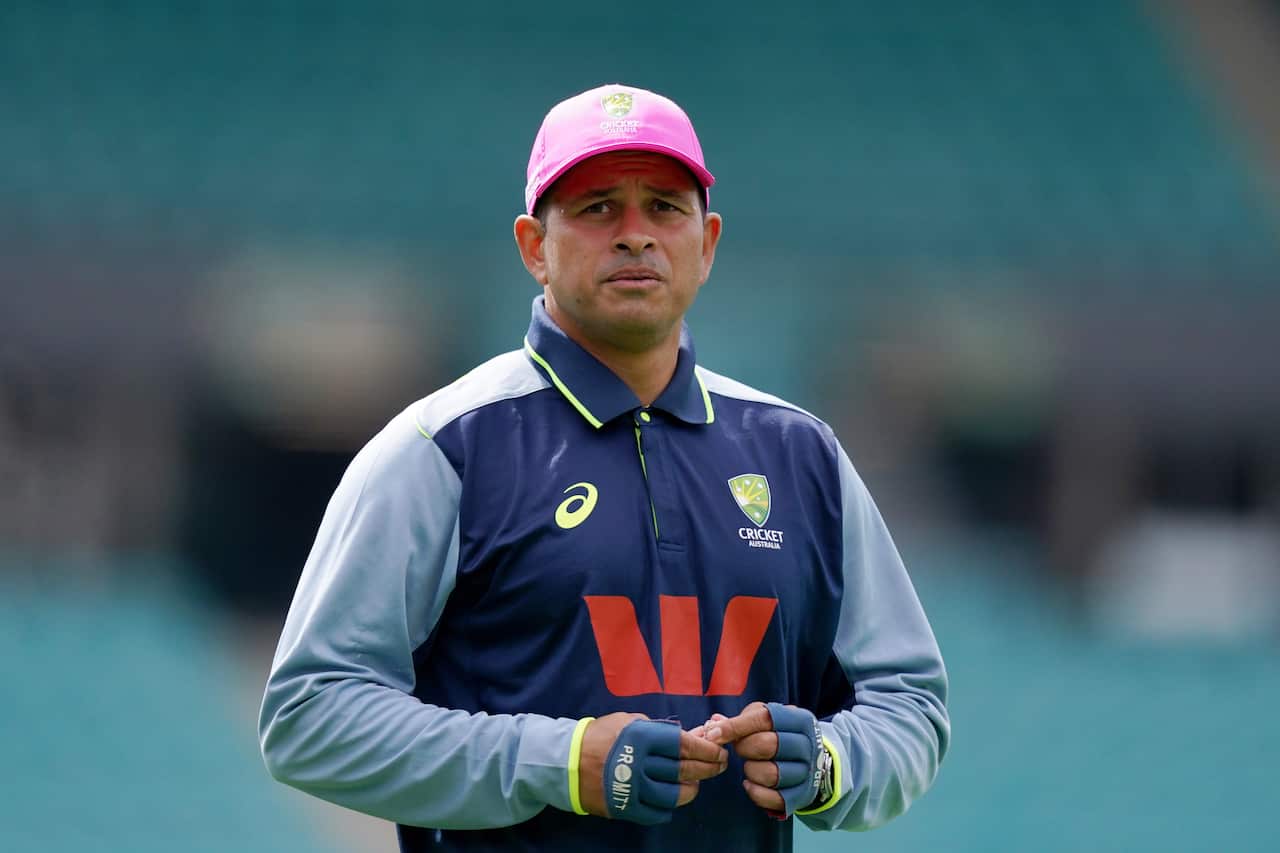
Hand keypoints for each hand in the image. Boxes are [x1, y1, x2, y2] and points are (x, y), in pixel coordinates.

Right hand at [578, 712, 727, 821]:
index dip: (707, 748)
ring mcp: (632, 788)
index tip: (719, 750)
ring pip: (675, 795)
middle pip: (685, 770)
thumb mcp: (629, 721)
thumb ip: (659, 729)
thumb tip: (691, 737)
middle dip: (709, 768)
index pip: (684, 744)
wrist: (567, 763)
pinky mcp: (625, 808)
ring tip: (696, 783)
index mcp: (640, 737)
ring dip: (692, 789)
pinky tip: (673, 797)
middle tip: (719, 765)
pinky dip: (670, 806)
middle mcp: (638, 763)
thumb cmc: (602, 735)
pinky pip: (658, 813)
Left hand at [701, 702, 823, 815]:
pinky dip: (755, 791)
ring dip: (750, 770)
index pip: (763, 719)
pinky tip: (750, 783)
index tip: (713, 734)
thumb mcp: (765, 718)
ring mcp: (806, 772)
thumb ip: (740, 720)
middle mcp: (806, 745)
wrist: (813, 760)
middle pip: (766, 745)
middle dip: (744, 748)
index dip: (734, 726)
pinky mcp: (800, 795)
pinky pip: (772, 798)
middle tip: (740, 749)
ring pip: (769, 774)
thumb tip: (713, 725)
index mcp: (798, 719)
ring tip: (750, 765)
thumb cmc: (780, 734)